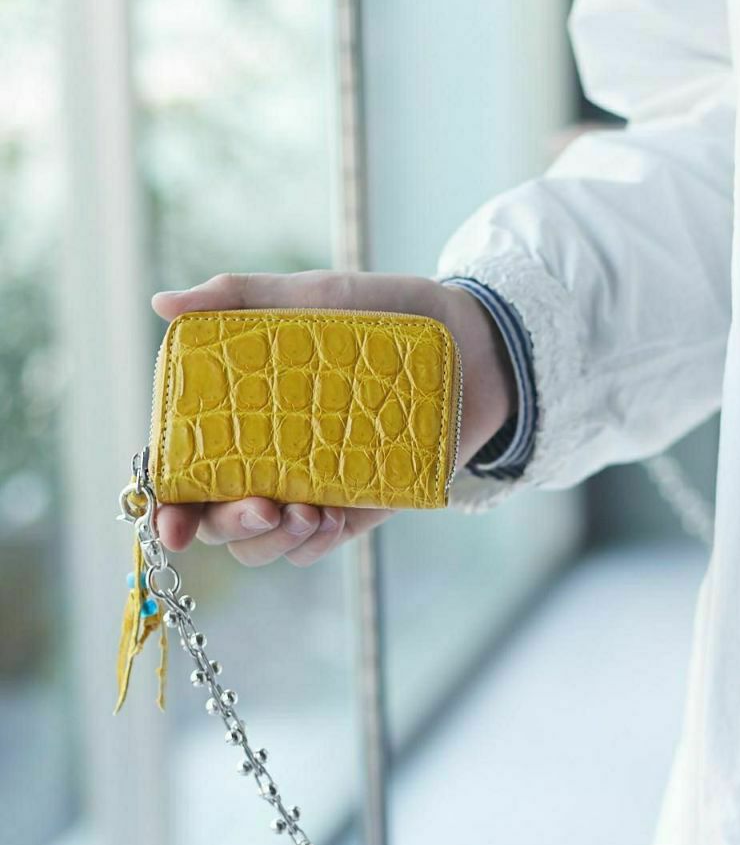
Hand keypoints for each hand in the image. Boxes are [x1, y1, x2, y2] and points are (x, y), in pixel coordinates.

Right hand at [152, 270, 514, 565]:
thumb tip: (163, 304)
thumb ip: (240, 299)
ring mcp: (309, 486)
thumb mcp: (311, 298)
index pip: (187, 467)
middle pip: (219, 518)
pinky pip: (318, 546)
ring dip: (272, 540)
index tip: (170, 521)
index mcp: (240, 415)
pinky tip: (329, 518)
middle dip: (225, 526)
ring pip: (264, 544)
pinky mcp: (355, 506)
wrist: (471, 343)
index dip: (167, 502)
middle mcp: (267, 457)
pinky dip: (315, 543)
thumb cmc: (384, 315)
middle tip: (262, 506)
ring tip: (305, 512)